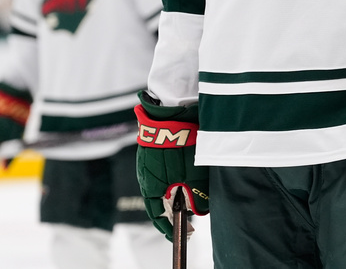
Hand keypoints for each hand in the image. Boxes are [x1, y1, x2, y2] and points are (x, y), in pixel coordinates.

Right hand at [135, 96, 209, 240]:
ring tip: (194, 189)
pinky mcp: (154, 148)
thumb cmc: (179, 146)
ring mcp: (148, 161)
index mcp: (151, 187)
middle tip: (193, 212)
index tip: (180, 233)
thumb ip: (196, 196)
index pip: (157, 215)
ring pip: (164, 183)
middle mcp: (146, 176)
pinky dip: (176, 174)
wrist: (169, 113)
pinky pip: (164, 169)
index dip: (168, 227)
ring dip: (178, 189)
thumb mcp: (192, 176)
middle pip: (161, 199)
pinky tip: (189, 169)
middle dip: (176, 208)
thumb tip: (200, 211)